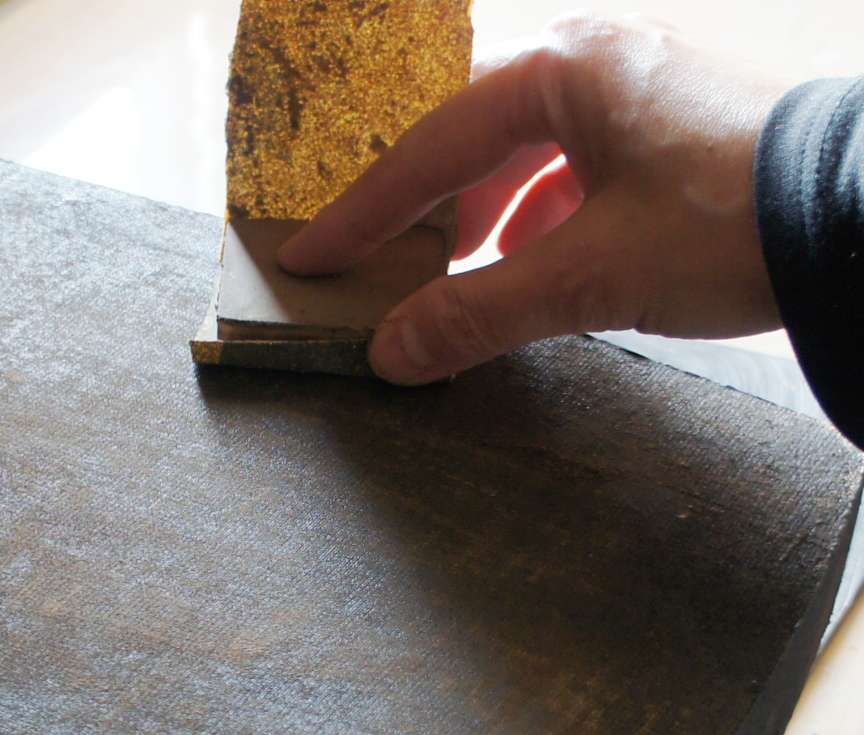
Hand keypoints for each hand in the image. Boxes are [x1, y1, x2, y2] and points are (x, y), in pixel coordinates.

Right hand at [277, 13, 795, 383]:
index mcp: (566, 71)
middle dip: (421, 210)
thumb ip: (480, 312)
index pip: (431, 147)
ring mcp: (641, 96)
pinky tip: (530, 263)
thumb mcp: (594, 275)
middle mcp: (599, 65)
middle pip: (472, 142)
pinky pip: (576, 172)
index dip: (363, 211)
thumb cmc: (742, 221)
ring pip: (526, 158)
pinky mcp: (674, 134)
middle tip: (371, 264)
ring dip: (481, 221)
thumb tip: (393, 352)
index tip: (310, 255)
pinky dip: (539, 222)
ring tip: (447, 277)